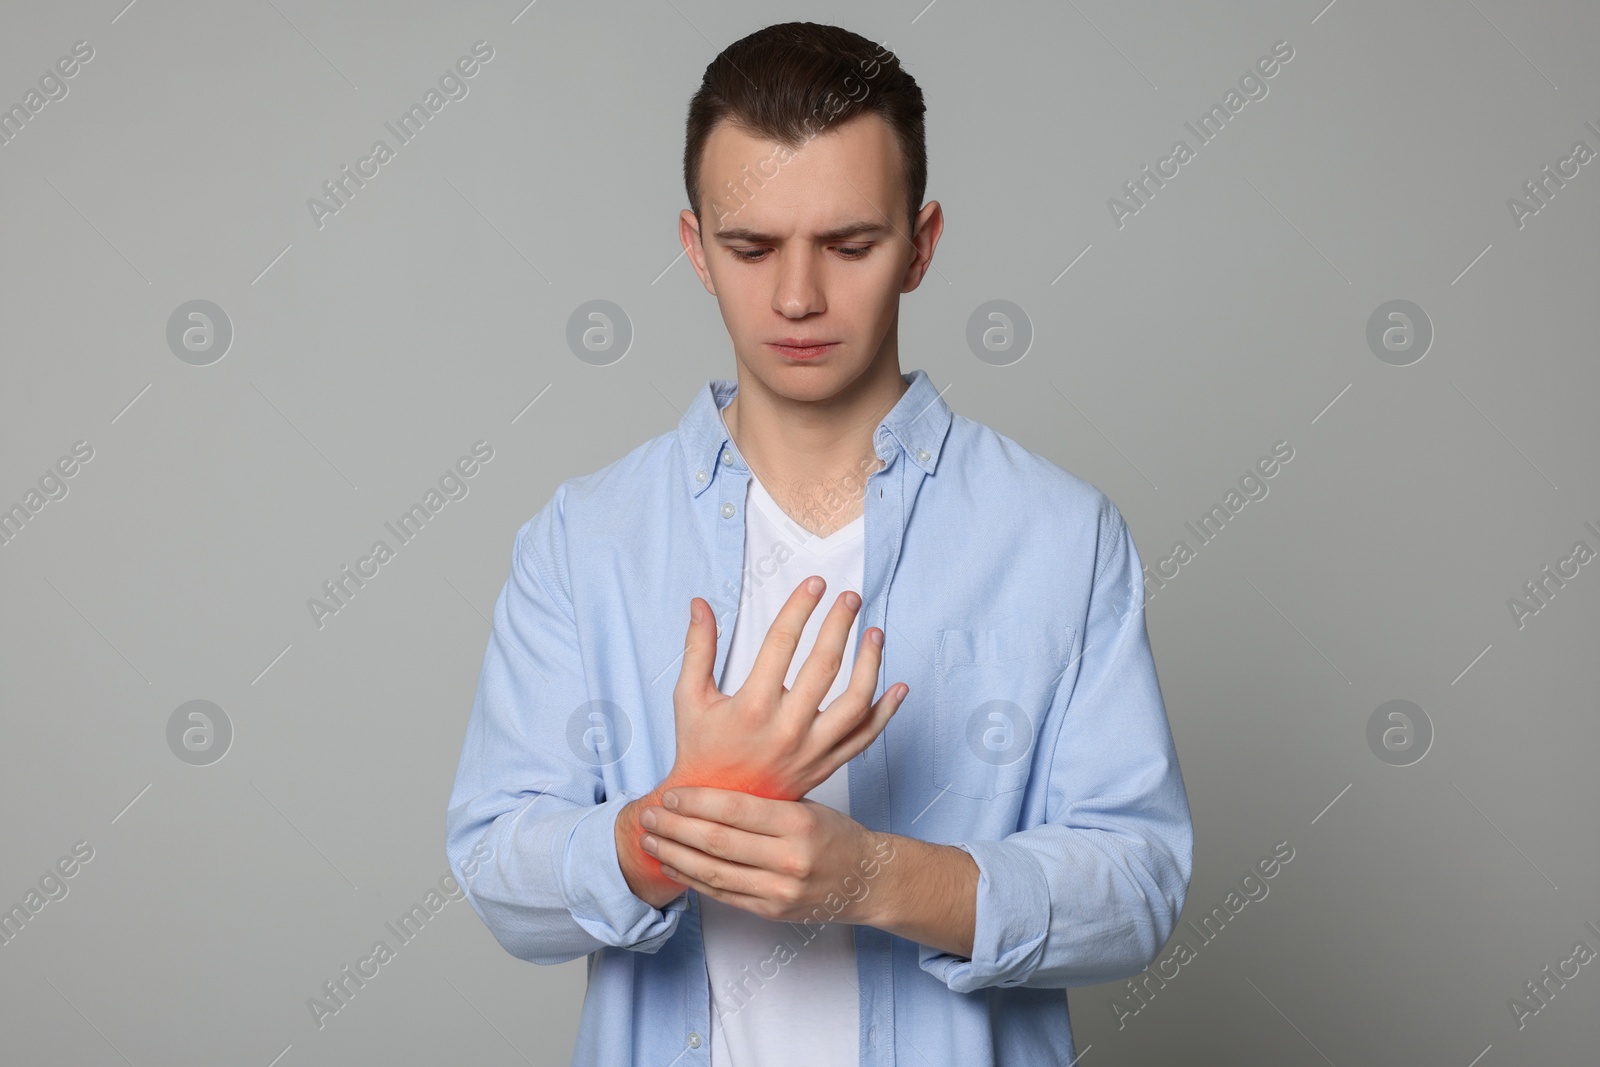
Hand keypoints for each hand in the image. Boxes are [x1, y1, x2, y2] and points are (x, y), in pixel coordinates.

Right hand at [617, 575, 905, 905]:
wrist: (716, 811)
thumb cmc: (700, 749)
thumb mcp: (689, 698)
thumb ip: (698, 648)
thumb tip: (700, 603)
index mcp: (751, 707)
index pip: (782, 644)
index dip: (801, 608)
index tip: (816, 583)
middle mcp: (786, 729)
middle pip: (824, 666)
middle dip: (840, 624)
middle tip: (851, 597)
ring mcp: (810, 750)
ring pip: (854, 701)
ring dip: (870, 663)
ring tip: (875, 633)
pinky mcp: (826, 766)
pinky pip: (865, 737)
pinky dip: (886, 712)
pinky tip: (898, 687)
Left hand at [639, 787, 898, 924]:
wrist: (866, 881)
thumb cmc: (834, 835)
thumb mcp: (807, 806)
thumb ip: (763, 801)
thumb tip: (707, 787)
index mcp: (799, 824)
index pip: (735, 810)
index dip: (696, 802)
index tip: (670, 794)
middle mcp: (789, 860)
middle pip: (718, 842)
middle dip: (675, 828)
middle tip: (648, 815)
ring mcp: (779, 891)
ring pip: (714, 872)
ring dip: (675, 856)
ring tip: (650, 841)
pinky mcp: (771, 911)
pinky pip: (723, 895)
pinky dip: (693, 879)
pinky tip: (673, 865)